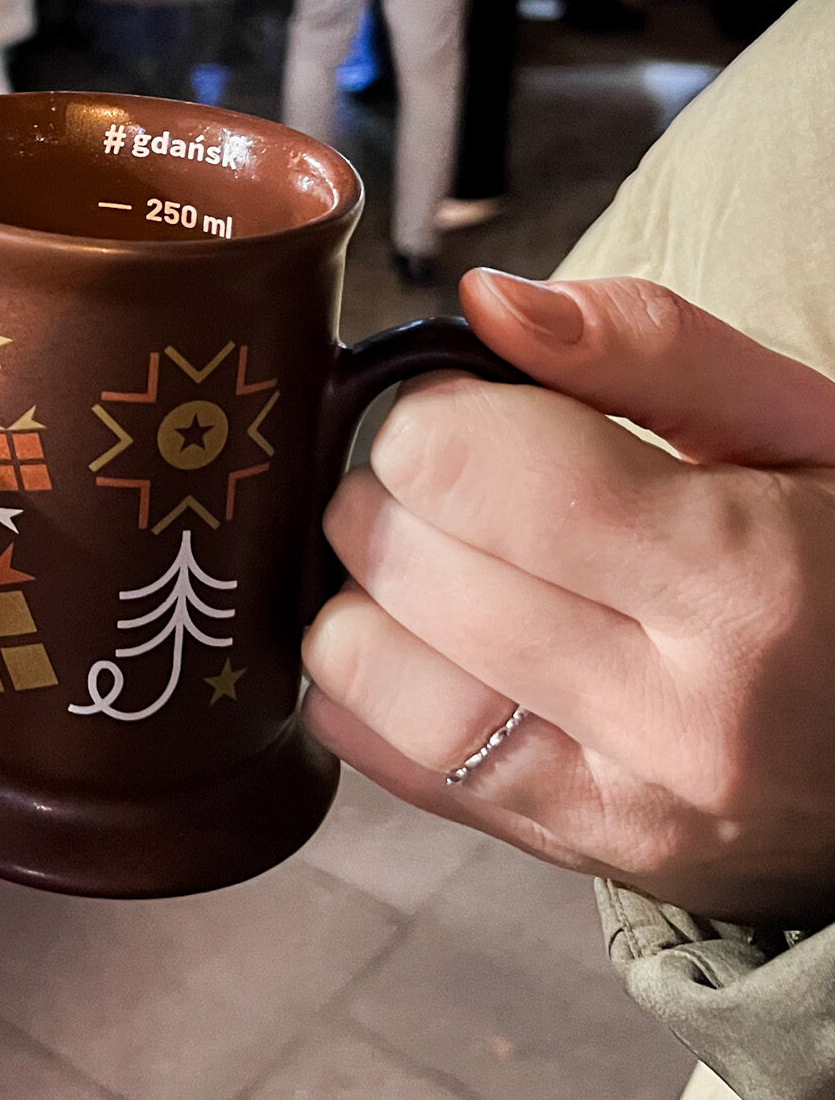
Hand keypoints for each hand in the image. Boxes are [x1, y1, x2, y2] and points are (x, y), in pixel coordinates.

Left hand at [302, 269, 834, 924]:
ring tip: (446, 560)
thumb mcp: (814, 429)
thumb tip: (486, 301)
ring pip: (363, 668)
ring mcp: (613, 804)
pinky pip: (379, 757)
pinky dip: (368, 682)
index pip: (471, 470)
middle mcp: (672, 716)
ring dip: (368, 590)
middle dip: (398, 492)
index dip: (438, 414)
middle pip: (404, 562)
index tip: (473, 409)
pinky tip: (434, 642)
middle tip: (464, 480)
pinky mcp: (567, 852)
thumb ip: (651, 348)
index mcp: (747, 581)